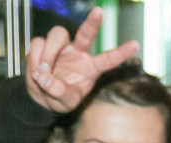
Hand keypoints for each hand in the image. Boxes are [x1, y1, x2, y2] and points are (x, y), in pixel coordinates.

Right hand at [25, 8, 139, 112]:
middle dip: (93, 22)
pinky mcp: (43, 45)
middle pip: (86, 33)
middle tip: (99, 12)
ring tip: (43, 72)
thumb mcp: (65, 102)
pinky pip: (38, 43)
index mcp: (91, 68)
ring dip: (48, 53)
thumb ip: (60, 93)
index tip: (136, 44)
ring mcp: (61, 47)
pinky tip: (36, 71)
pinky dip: (35, 57)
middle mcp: (78, 53)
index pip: (108, 59)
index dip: (121, 52)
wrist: (41, 97)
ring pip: (57, 35)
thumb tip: (46, 78)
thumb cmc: (60, 98)